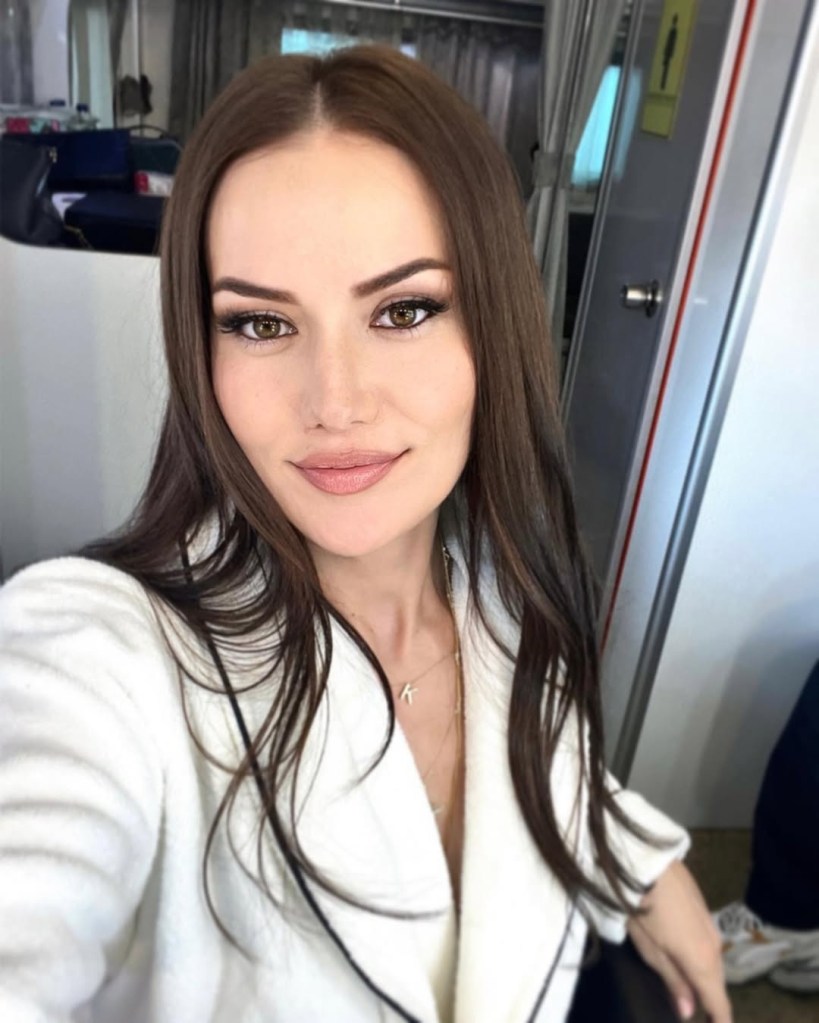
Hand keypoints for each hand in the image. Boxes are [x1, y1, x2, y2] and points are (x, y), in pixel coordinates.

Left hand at [627, 860, 731, 1021]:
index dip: (719, 1021)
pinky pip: (707, 941)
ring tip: (690, 988)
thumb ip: (673, 981)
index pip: (720, 1003)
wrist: (644, 859)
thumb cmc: (641, 908)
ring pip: (712, 960)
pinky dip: (700, 954)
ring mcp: (711, 923)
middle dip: (709, 999)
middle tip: (698, 1013)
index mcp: (703, 961)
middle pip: (715, 982)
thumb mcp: (650, 950)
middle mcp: (714, 945)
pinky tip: (686, 955)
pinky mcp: (703, 907)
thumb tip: (688, 1012)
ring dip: (703, 975)